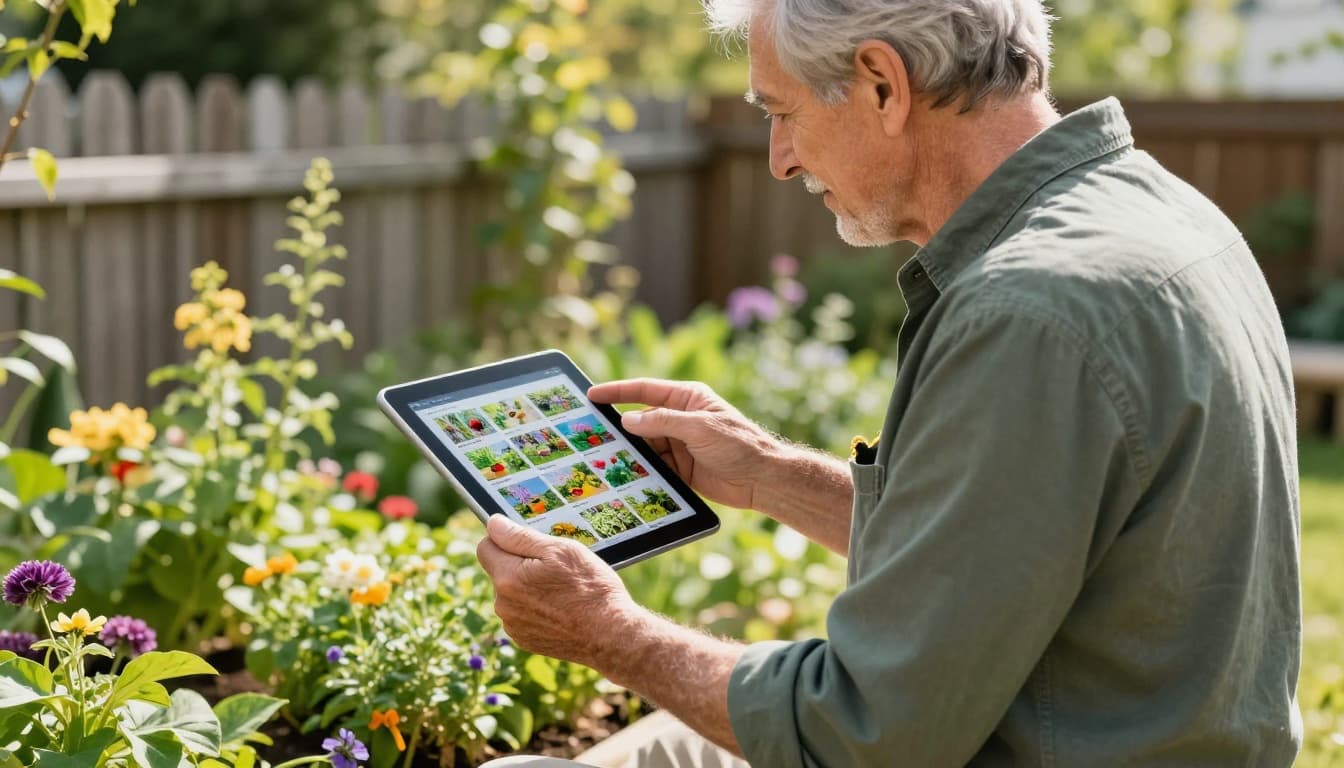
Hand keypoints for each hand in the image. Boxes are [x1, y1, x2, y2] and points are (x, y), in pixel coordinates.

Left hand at [476, 515, 636, 664]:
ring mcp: (513, 625)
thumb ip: (520, 537)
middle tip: (554, 568)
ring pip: (512, 594)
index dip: (505, 538)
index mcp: (508, 578)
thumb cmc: (590, 588)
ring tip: (561, 591)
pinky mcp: (525, 640)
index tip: (528, 542)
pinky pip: (522, 614)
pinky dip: (536, 608)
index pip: (485, 546)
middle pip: (500, 571)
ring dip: (528, 588)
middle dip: (520, 564)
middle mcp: (503, 604)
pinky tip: (560, 608)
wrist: (610, 635)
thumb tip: (493, 524)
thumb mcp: (560, 550)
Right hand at [588, 378, 781, 510]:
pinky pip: (653, 466)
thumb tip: (628, 420)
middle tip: (591, 434)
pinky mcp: (680, 468)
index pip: (645, 390)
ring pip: (644, 445)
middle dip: (619, 428)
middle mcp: (680, 418)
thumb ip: (663, 422)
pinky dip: (641, 470)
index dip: (618, 391)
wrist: (762, 479)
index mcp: (687, 398)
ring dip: (629, 452)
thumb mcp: (699, 428)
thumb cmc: (738, 444)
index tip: (592, 395)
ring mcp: (679, 444)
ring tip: (605, 458)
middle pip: (641, 420)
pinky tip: (625, 475)